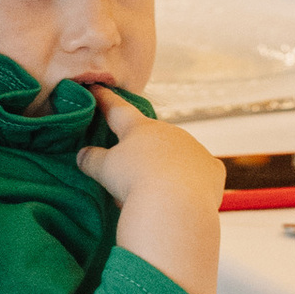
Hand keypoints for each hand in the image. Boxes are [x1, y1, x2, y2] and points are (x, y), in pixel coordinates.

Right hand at [82, 86, 221, 293]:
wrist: (175, 205)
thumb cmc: (134, 182)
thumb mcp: (105, 170)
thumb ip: (92, 160)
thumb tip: (82, 155)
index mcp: (140, 128)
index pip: (117, 109)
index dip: (105, 100)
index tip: (96, 88)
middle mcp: (169, 132)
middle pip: (152, 135)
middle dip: (143, 148)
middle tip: (132, 169)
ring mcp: (193, 148)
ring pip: (177, 153)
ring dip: (167, 166)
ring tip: (156, 190)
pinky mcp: (211, 168)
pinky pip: (200, 172)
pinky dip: (193, 179)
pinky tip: (186, 193)